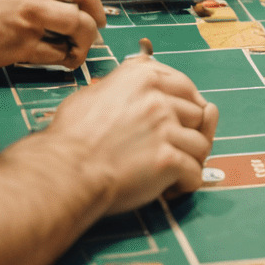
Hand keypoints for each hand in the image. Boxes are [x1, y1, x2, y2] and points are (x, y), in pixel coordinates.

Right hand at [0, 0, 107, 71]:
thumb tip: (78, 2)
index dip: (96, 5)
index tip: (98, 17)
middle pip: (85, 11)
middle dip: (94, 30)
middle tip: (91, 39)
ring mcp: (30, 17)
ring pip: (77, 33)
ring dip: (80, 47)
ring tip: (72, 53)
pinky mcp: (23, 44)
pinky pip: (56, 54)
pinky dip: (59, 60)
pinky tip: (53, 60)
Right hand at [46, 54, 219, 212]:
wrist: (63, 170)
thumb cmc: (71, 137)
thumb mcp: (94, 93)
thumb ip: (123, 85)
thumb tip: (138, 84)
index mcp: (142, 76)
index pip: (185, 86)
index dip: (187, 105)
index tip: (183, 119)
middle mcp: (157, 97)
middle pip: (197, 114)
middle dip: (190, 133)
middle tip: (176, 149)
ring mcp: (164, 128)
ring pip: (201, 144)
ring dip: (190, 160)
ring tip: (174, 171)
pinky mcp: (167, 158)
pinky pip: (194, 172)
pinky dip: (186, 183)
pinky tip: (171, 187)